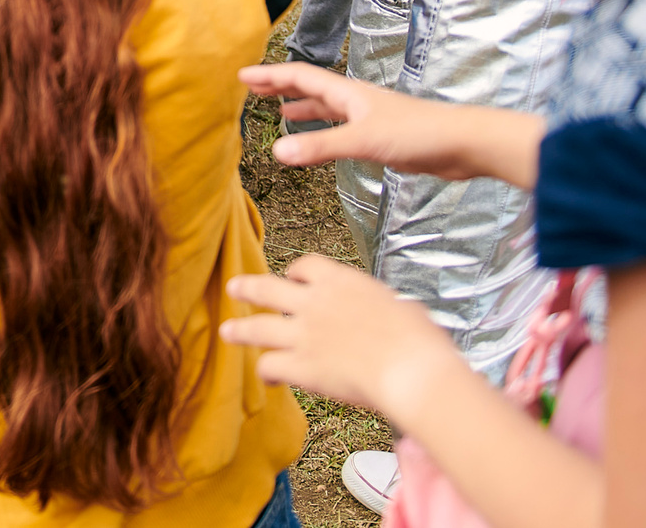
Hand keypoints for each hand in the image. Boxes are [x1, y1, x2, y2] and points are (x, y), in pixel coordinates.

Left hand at [223, 254, 466, 418]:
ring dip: (240, 329)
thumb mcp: (401, 307)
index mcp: (340, 282)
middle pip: (268, 289)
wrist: (410, 367)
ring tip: (227, 331)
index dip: (296, 272)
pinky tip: (268, 379)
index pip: (306, 266)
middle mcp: (313, 303)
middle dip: (248, 288)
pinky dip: (265, 372)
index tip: (293, 277)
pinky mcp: (301, 367)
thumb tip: (393, 314)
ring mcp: (303, 334)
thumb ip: (382, 308)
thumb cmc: (418, 339)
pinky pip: (270, 366)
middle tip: (233, 287)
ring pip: (258, 328)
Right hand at [241, 63, 543, 185]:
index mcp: (348, 93)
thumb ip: (321, 148)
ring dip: (302, 107)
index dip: (270, 76)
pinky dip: (323, 129)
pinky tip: (322, 141)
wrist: (461, 144)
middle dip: (280, 86)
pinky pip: (341, 127)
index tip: (244, 75)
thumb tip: (277, 153)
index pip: (300, 78)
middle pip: (311, 88)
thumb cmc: (418, 134)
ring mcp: (368, 117)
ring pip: (326, 108)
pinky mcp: (380, 136)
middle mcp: (355, 100)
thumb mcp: (363, 142)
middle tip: (254, 88)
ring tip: (281, 111)